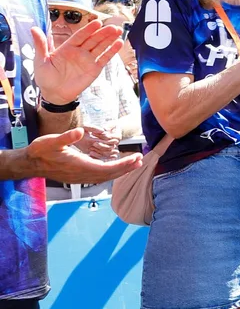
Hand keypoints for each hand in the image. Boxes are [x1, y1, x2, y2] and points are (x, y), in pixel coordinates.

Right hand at [20, 129, 141, 184]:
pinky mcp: (77, 177)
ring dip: (120, 171)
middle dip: (126, 168)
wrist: (29, 163)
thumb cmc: (40, 151)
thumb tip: (80, 130)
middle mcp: (81, 174)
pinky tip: (116, 168)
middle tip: (140, 160)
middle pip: (109, 174)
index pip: (107, 168)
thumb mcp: (51, 141)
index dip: (123, 164)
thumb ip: (66, 137)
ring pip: (105, 177)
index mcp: (79, 166)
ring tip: (133, 164)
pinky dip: (111, 173)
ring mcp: (79, 177)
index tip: (136, 158)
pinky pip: (99, 177)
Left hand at [31, 22, 124, 104]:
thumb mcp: (40, 60)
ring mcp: (88, 60)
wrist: (54, 94)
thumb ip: (41, 45)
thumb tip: (34, 29)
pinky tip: (118, 44)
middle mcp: (80, 51)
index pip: (80, 36)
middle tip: (113, 26)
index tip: (97, 22)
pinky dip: (112, 51)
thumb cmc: (45, 77)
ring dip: (110, 39)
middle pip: (93, 40)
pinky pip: (104, 58)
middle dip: (103, 33)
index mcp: (67, 48)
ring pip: (101, 47)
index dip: (88, 29)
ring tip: (118, 31)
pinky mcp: (94, 69)